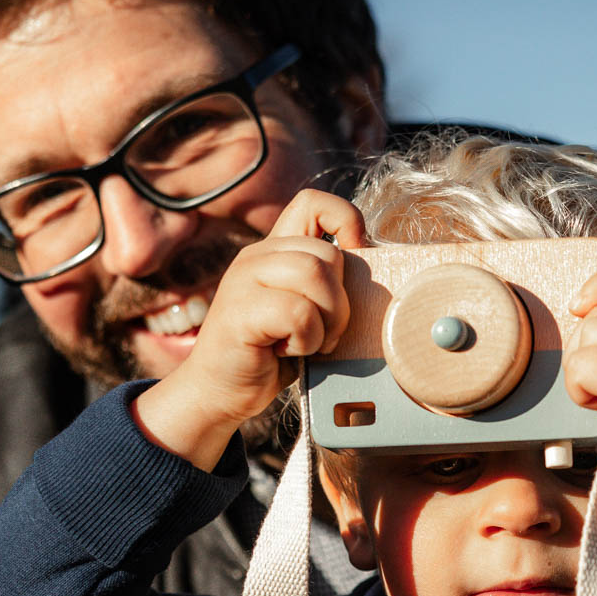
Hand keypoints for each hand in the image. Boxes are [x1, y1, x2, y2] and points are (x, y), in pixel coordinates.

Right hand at [134, 190, 367, 469]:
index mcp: (274, 251)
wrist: (220, 392)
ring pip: (314, 275)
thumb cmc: (270, 355)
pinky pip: (298, 313)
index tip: (353, 262)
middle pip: (327, 253)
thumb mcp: (305, 311)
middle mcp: (256, 257)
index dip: (346, 221)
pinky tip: (288, 351)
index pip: (313, 203)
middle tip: (325, 333)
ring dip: (326, 320)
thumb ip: (326, 285)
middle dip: (341, 301)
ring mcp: (243, 281)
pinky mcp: (239, 312)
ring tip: (309, 342)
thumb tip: (376, 266)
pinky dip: (307, 339)